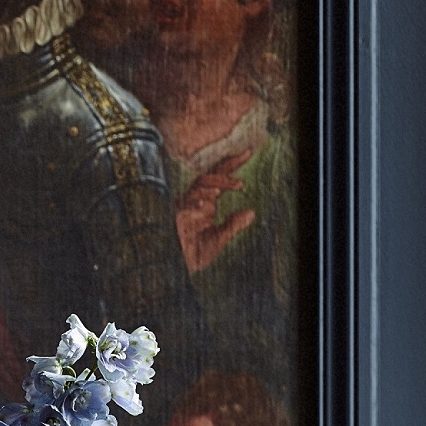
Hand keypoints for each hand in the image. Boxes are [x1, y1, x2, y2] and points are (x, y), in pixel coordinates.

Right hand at [174, 146, 260, 272]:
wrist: (174, 273)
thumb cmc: (193, 256)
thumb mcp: (219, 240)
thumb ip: (233, 225)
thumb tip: (251, 212)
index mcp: (204, 204)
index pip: (218, 180)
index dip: (232, 165)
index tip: (248, 151)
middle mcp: (194, 202)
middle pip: (208, 177)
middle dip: (227, 168)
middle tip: (245, 163)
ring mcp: (183, 208)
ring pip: (198, 185)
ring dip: (217, 183)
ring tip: (236, 186)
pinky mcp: (173, 218)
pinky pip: (183, 204)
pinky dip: (194, 202)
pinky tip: (203, 205)